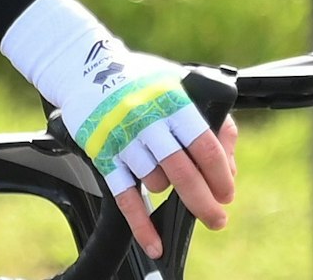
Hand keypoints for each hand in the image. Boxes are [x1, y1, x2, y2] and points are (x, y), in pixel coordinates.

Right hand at [63, 46, 237, 256]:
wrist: (84, 70)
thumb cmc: (141, 79)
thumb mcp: (180, 84)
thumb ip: (210, 120)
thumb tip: (228, 166)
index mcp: (171, 99)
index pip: (203, 144)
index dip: (220, 174)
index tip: (227, 192)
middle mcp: (146, 118)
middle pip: (182, 171)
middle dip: (204, 202)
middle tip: (217, 218)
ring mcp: (123, 137)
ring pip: (155, 182)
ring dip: (167, 190)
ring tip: (167, 179)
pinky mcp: (102, 154)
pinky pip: (125, 196)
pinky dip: (141, 224)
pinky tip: (154, 242)